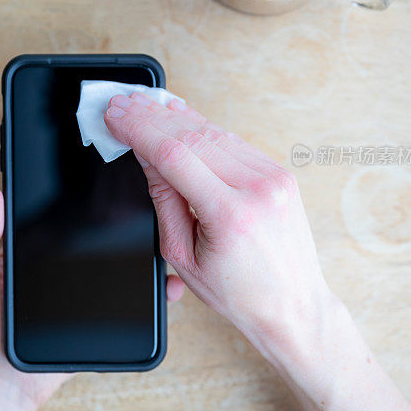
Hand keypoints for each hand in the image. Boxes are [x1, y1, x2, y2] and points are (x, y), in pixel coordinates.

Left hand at [0, 187, 183, 409]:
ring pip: (129, 264)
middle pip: (108, 235)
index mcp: (41, 246)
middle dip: (133, 221)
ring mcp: (93, 288)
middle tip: (153, 207)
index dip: (91, 196)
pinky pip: (136, 300)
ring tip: (168, 240)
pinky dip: (156, 293)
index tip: (113, 178)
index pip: (71, 214)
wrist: (4, 379)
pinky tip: (168, 286)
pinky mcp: (107, 312)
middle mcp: (72, 262)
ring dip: (151, 253)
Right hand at [104, 95, 410, 410]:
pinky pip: (233, 143)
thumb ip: (164, 201)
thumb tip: (146, 156)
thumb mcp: (183, 255)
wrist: (294, 306)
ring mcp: (274, 177)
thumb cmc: (240, 292)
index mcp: (231, 214)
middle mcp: (258, 188)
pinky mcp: (279, 174)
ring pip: (215, 133)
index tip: (116, 115)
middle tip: (124, 104)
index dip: (139, 130)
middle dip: (152, 116)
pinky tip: (180, 119)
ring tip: (145, 107)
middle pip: (194, 135)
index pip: (175, 155)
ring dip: (176, 117)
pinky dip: (202, 130)